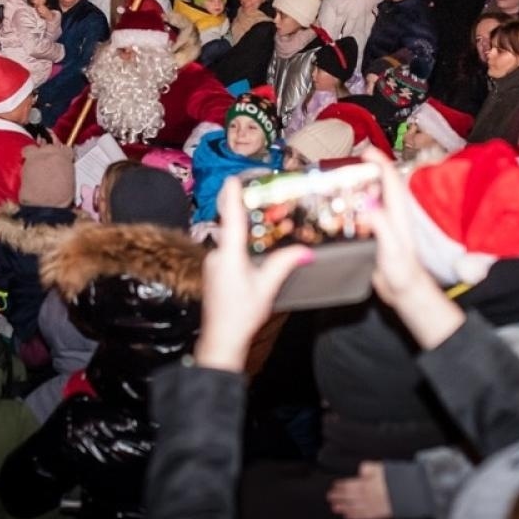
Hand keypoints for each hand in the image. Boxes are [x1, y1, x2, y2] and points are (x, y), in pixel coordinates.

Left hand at [195, 178, 315, 372]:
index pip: (231, 220)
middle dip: (245, 217)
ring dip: (245, 236)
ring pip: (231, 244)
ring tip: (263, 228)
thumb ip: (284, 265)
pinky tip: (253, 255)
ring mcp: (213, 265)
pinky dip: (241, 250)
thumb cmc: (242, 315)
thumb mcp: (266, 288)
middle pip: (232, 230)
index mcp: (229, 256)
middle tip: (259, 200)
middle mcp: (217, 256)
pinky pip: (228, 254)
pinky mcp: (214, 274)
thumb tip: (305, 250)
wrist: (221, 340)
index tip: (232, 178)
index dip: (232, 197)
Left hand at [326, 462, 391, 518]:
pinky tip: (348, 516)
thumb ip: (367, 468)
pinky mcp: (376, 514)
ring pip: (352, 508)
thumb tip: (360, 470)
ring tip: (335, 508)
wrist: (406, 494)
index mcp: (364, 485)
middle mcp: (364, 497)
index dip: (339, 487)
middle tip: (330, 497)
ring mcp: (369, 507)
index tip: (334, 487)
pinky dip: (353, 517)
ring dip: (342, 508)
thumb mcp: (379, 468)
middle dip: (337, 497)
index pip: (347, 486)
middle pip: (347, 498)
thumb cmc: (394, 480)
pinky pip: (361, 517)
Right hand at [357, 150, 460, 348]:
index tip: (366, 151)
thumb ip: (381, 225)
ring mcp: (385, 223)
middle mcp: (392, 214)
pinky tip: (342, 209)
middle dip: (366, 170)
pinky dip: (355, 205)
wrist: (405, 291)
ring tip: (340, 183)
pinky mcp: (376, 233)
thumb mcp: (391, 248)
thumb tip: (367, 203)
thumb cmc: (402, 273)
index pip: (390, 180)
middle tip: (346, 165)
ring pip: (373, 197)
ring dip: (359, 187)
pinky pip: (365, 212)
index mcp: (397, 213)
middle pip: (380, 184)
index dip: (380, 163)